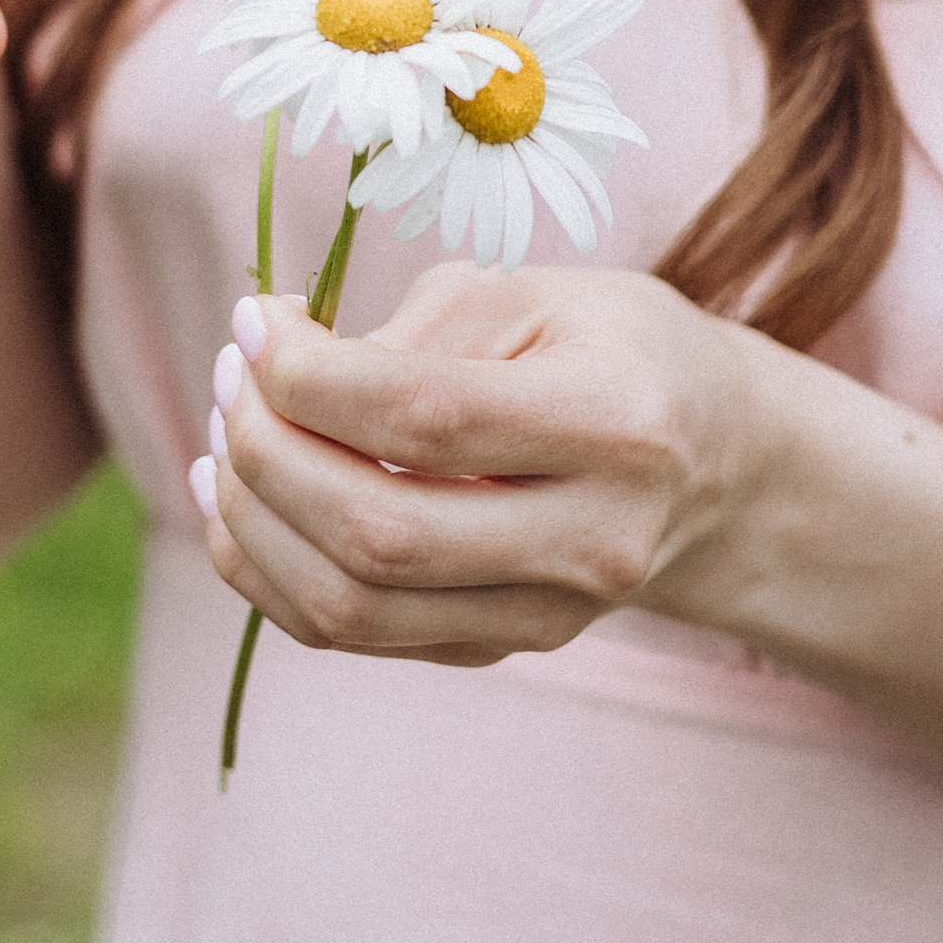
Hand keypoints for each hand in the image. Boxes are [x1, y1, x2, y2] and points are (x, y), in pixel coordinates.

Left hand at [200, 264, 773, 665]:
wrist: (718, 467)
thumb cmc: (617, 352)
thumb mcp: (543, 294)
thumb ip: (422, 328)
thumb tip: (286, 372)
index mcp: (617, 426)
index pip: (426, 418)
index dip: (310, 375)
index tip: (256, 320)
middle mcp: (592, 542)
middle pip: (378, 532)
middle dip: (267, 448)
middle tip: (232, 373)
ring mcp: (546, 615)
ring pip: (350, 606)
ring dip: (251, 520)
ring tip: (224, 434)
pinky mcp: (498, 648)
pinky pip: (349, 634)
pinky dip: (268, 570)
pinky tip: (241, 499)